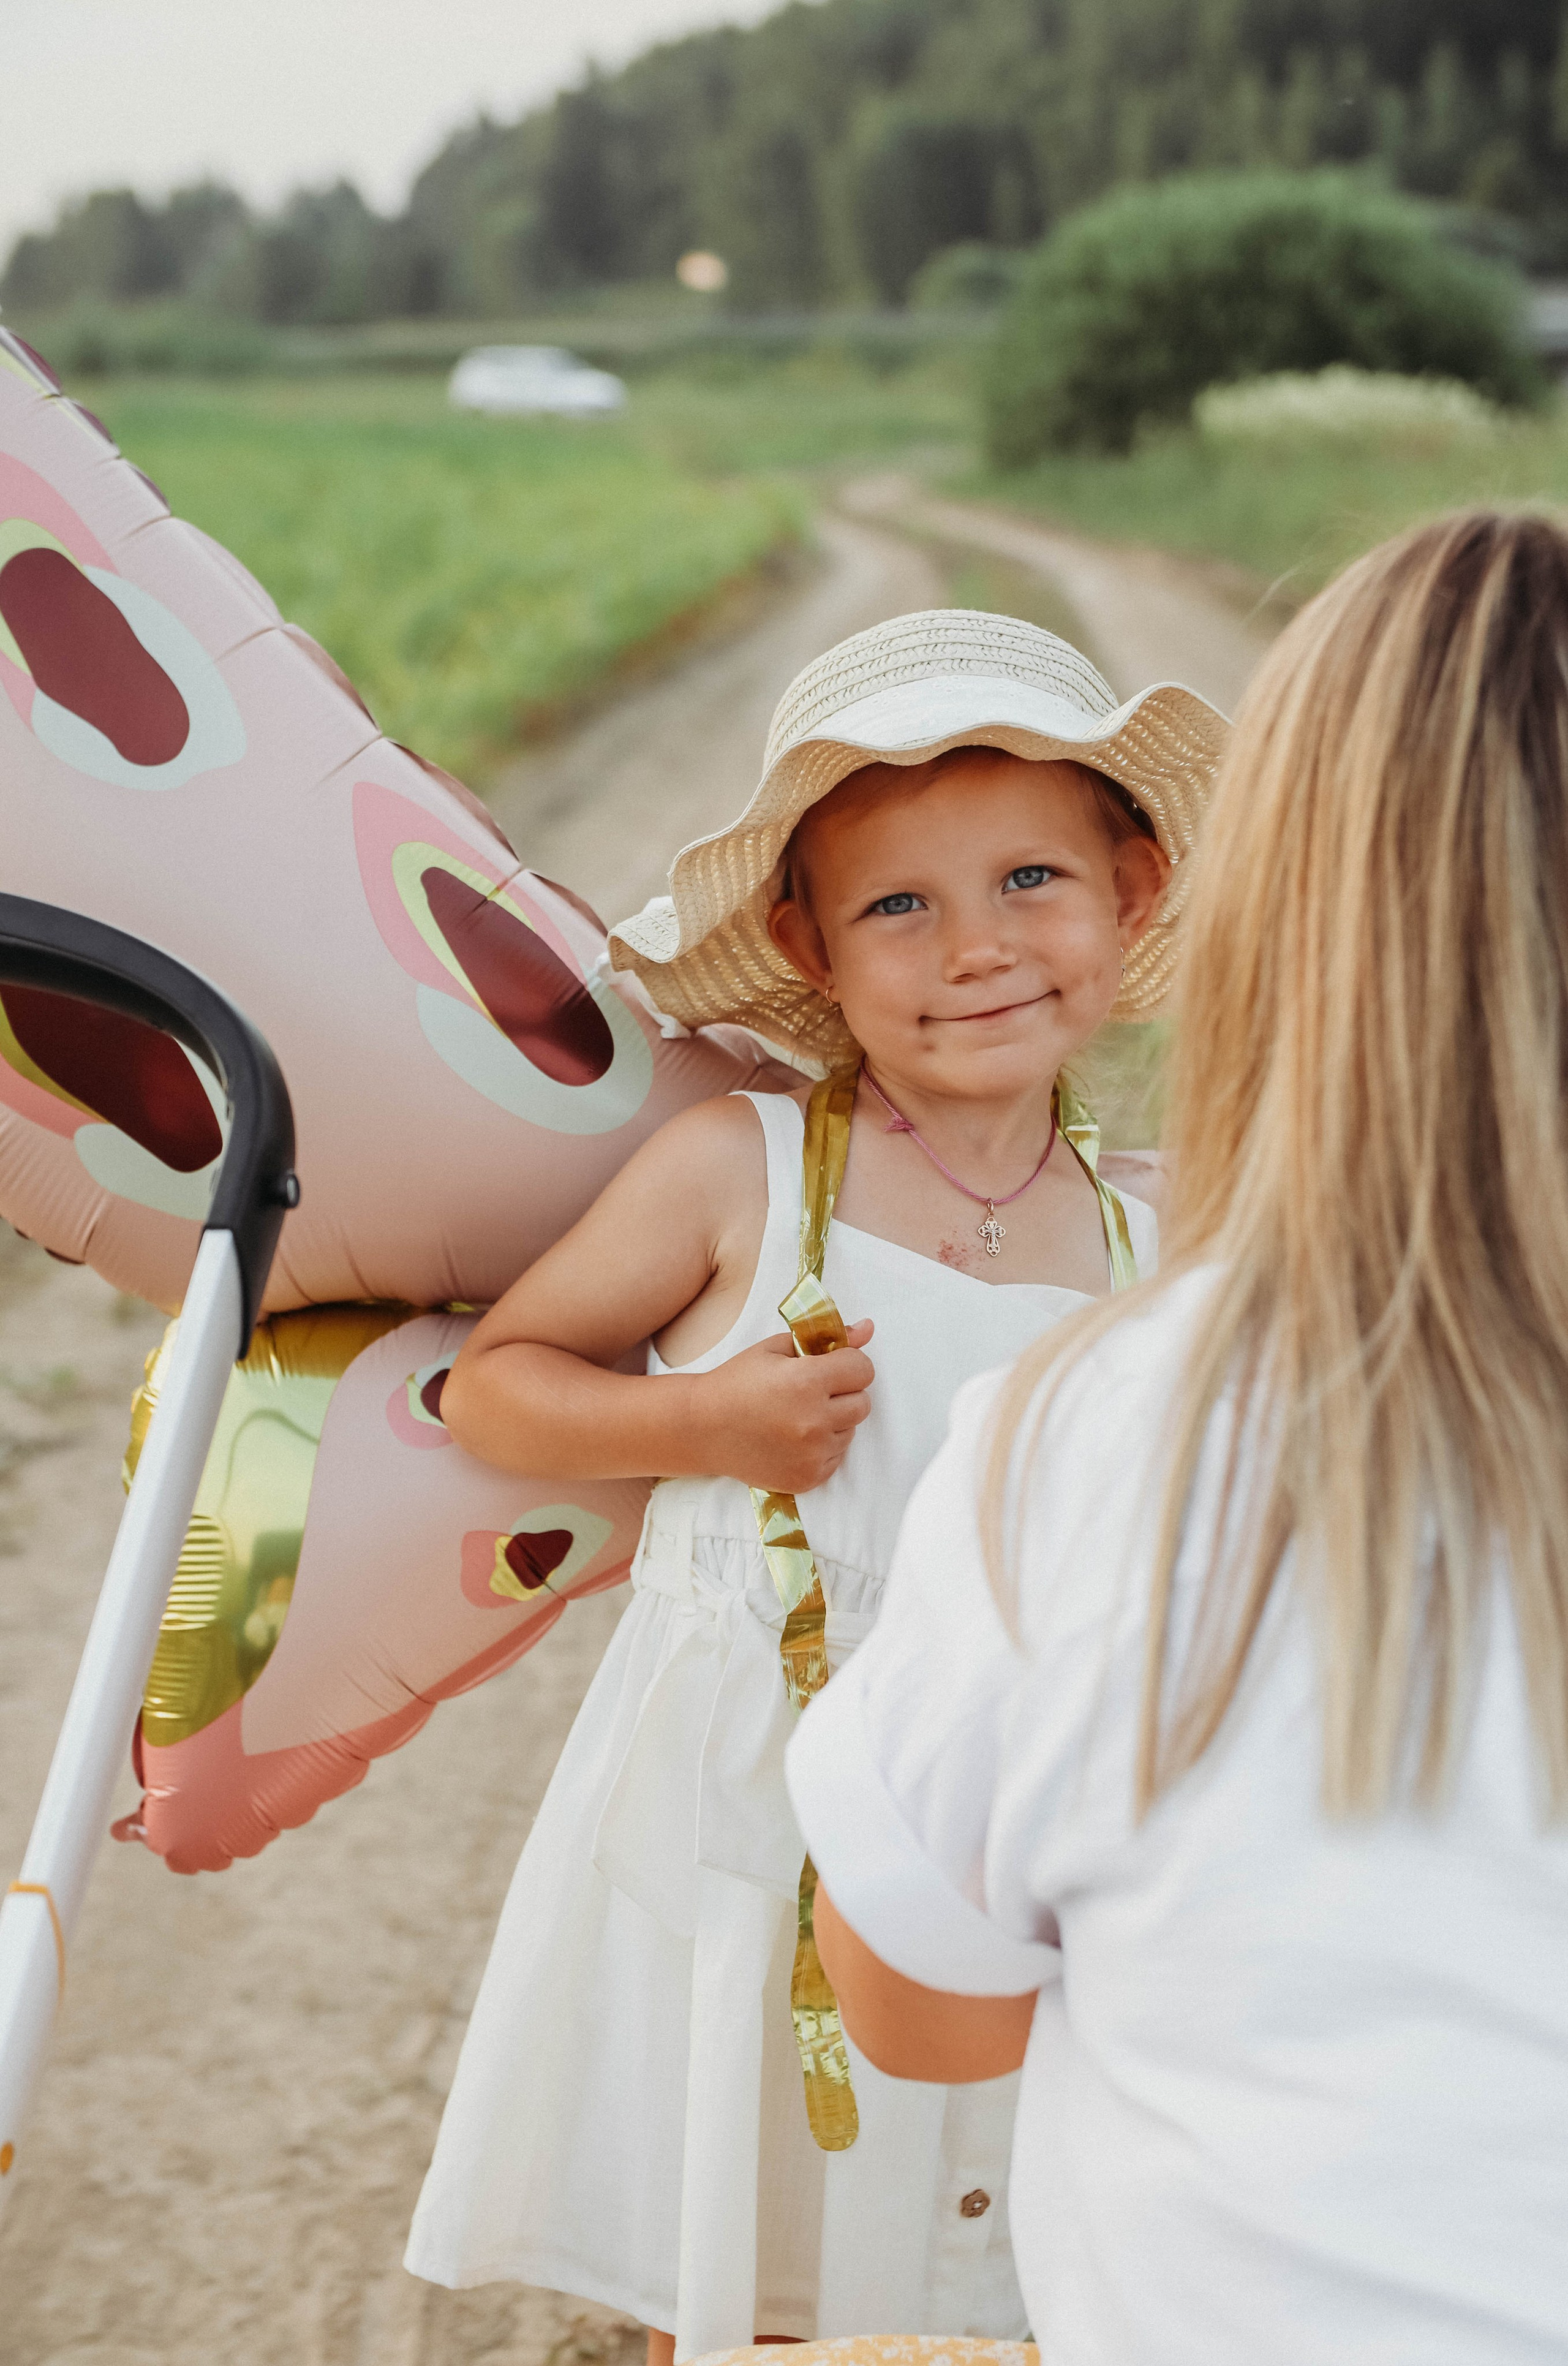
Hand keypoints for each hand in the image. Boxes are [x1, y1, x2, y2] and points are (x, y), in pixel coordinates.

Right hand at [693, 1320, 873, 1493]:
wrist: (703, 1428)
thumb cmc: (738, 1382)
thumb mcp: (776, 1350)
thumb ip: (825, 1340)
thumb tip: (868, 1328)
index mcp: (807, 1382)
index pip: (862, 1369)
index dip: (848, 1364)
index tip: (830, 1366)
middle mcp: (814, 1421)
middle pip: (863, 1403)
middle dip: (843, 1393)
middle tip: (811, 1391)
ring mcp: (812, 1454)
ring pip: (851, 1430)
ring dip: (833, 1421)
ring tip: (798, 1415)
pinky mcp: (808, 1478)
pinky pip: (837, 1457)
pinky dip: (822, 1447)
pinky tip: (794, 1438)